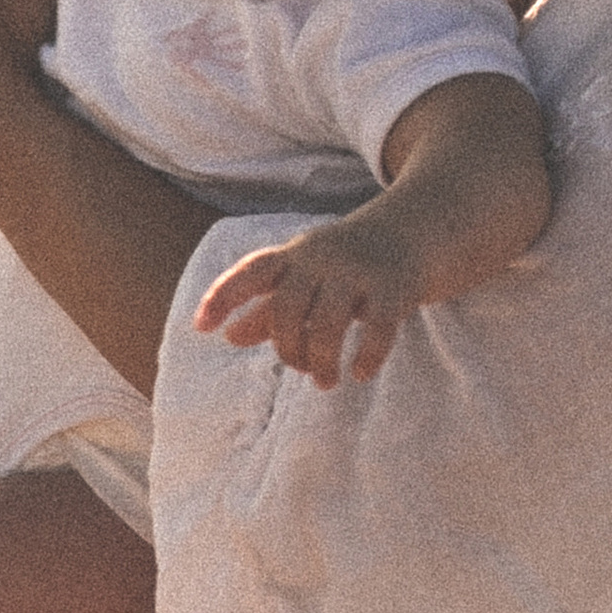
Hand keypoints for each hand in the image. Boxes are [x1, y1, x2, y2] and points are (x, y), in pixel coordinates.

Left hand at [195, 219, 419, 385]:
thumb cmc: (344, 263)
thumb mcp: (303, 276)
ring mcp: (358, 270)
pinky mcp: (395, 286)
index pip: (251, 272)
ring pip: (327, 322)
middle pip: (287, 308)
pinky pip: (377, 327)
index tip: (200, 328)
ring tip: (325, 381)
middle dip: (287, 348)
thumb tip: (227, 336)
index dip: (223, 297)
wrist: (411, 231)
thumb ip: (268, 306)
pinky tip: (359, 373)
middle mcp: (322, 258)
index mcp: (295, 255)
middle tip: (300, 371)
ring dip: (321, 360)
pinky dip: (366, 356)